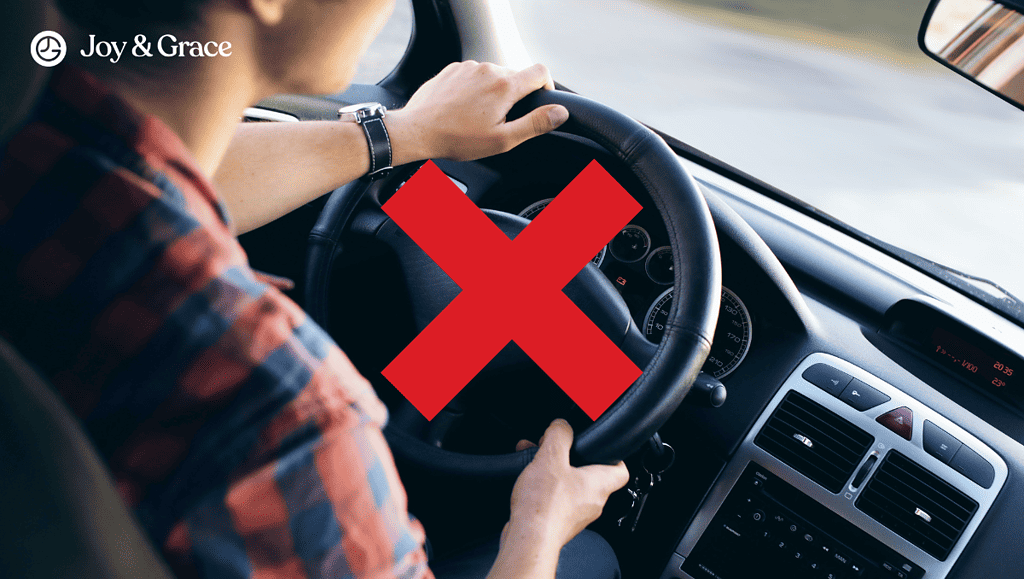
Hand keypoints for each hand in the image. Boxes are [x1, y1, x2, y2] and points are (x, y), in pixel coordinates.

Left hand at [385, 61, 569, 162]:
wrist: (417, 130)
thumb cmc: (457, 139)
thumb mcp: (502, 139)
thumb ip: (535, 124)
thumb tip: (560, 113)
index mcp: (505, 86)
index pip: (541, 72)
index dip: (546, 86)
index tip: (540, 101)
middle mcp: (488, 69)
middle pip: (516, 76)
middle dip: (514, 96)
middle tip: (500, 121)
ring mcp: (468, 67)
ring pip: (493, 76)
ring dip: (493, 93)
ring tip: (477, 117)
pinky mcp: (452, 69)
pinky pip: (473, 75)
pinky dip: (474, 89)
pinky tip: (463, 109)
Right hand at [506, 419, 629, 550]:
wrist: (528, 540)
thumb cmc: (544, 507)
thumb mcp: (551, 457)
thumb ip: (559, 435)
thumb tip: (561, 425)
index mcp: (599, 484)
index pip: (621, 470)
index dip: (614, 455)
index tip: (602, 446)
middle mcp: (592, 502)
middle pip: (590, 475)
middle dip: (570, 459)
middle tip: (555, 449)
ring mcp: (576, 516)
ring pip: (569, 486)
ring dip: (553, 471)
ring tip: (534, 461)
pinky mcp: (559, 524)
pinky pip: (556, 500)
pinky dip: (543, 488)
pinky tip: (527, 482)